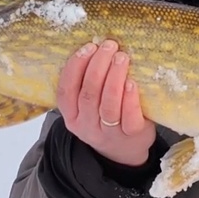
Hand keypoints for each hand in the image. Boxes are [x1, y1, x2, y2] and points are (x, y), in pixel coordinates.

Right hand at [57, 40, 155, 166]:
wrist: (124, 151)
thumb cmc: (105, 119)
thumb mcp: (87, 107)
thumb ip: (86, 85)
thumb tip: (95, 47)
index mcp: (71, 116)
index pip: (66, 90)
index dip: (75, 67)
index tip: (88, 47)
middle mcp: (86, 125)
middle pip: (89, 93)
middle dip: (98, 65)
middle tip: (109, 46)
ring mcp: (108, 132)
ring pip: (108, 104)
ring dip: (114, 77)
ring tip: (122, 57)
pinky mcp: (131, 135)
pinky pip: (129, 117)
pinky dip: (129, 98)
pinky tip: (132, 82)